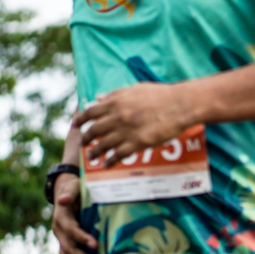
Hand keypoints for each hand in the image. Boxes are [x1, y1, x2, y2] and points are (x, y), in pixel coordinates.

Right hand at [51, 173, 99, 253]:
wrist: (67, 193)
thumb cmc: (75, 190)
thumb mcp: (74, 187)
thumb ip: (71, 193)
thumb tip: (63, 200)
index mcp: (62, 216)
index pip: (71, 229)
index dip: (81, 237)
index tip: (95, 244)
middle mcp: (59, 229)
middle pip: (68, 247)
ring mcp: (61, 238)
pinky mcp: (65, 244)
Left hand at [73, 83, 194, 163]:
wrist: (179, 105)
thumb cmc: (160, 95)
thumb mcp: (134, 89)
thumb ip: (115, 95)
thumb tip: (98, 98)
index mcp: (116, 102)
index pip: (90, 112)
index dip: (80, 120)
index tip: (75, 125)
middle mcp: (117, 117)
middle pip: (94, 130)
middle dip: (86, 139)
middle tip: (83, 144)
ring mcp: (126, 131)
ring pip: (103, 144)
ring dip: (95, 152)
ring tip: (91, 157)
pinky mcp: (138, 143)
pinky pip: (119, 154)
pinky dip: (110, 160)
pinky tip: (107, 164)